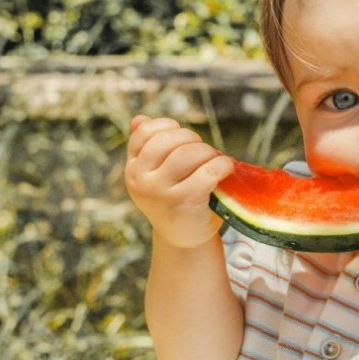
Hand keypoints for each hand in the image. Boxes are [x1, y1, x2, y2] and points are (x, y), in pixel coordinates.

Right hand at [124, 116, 232, 248]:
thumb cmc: (175, 201)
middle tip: (204, 152)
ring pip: (188, 152)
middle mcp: (140, 180)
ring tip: (215, 160)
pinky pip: (208, 171)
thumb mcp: (157, 175)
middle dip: (193, 139)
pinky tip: (227, 169)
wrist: (184, 240)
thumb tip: (140, 119)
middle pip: (169, 139)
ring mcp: (160, 192)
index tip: (183, 138)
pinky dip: (222, 165)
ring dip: (208, 152)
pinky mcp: (184, 201)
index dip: (168, 127)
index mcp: (132, 170)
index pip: (144, 132)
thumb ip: (148, 148)